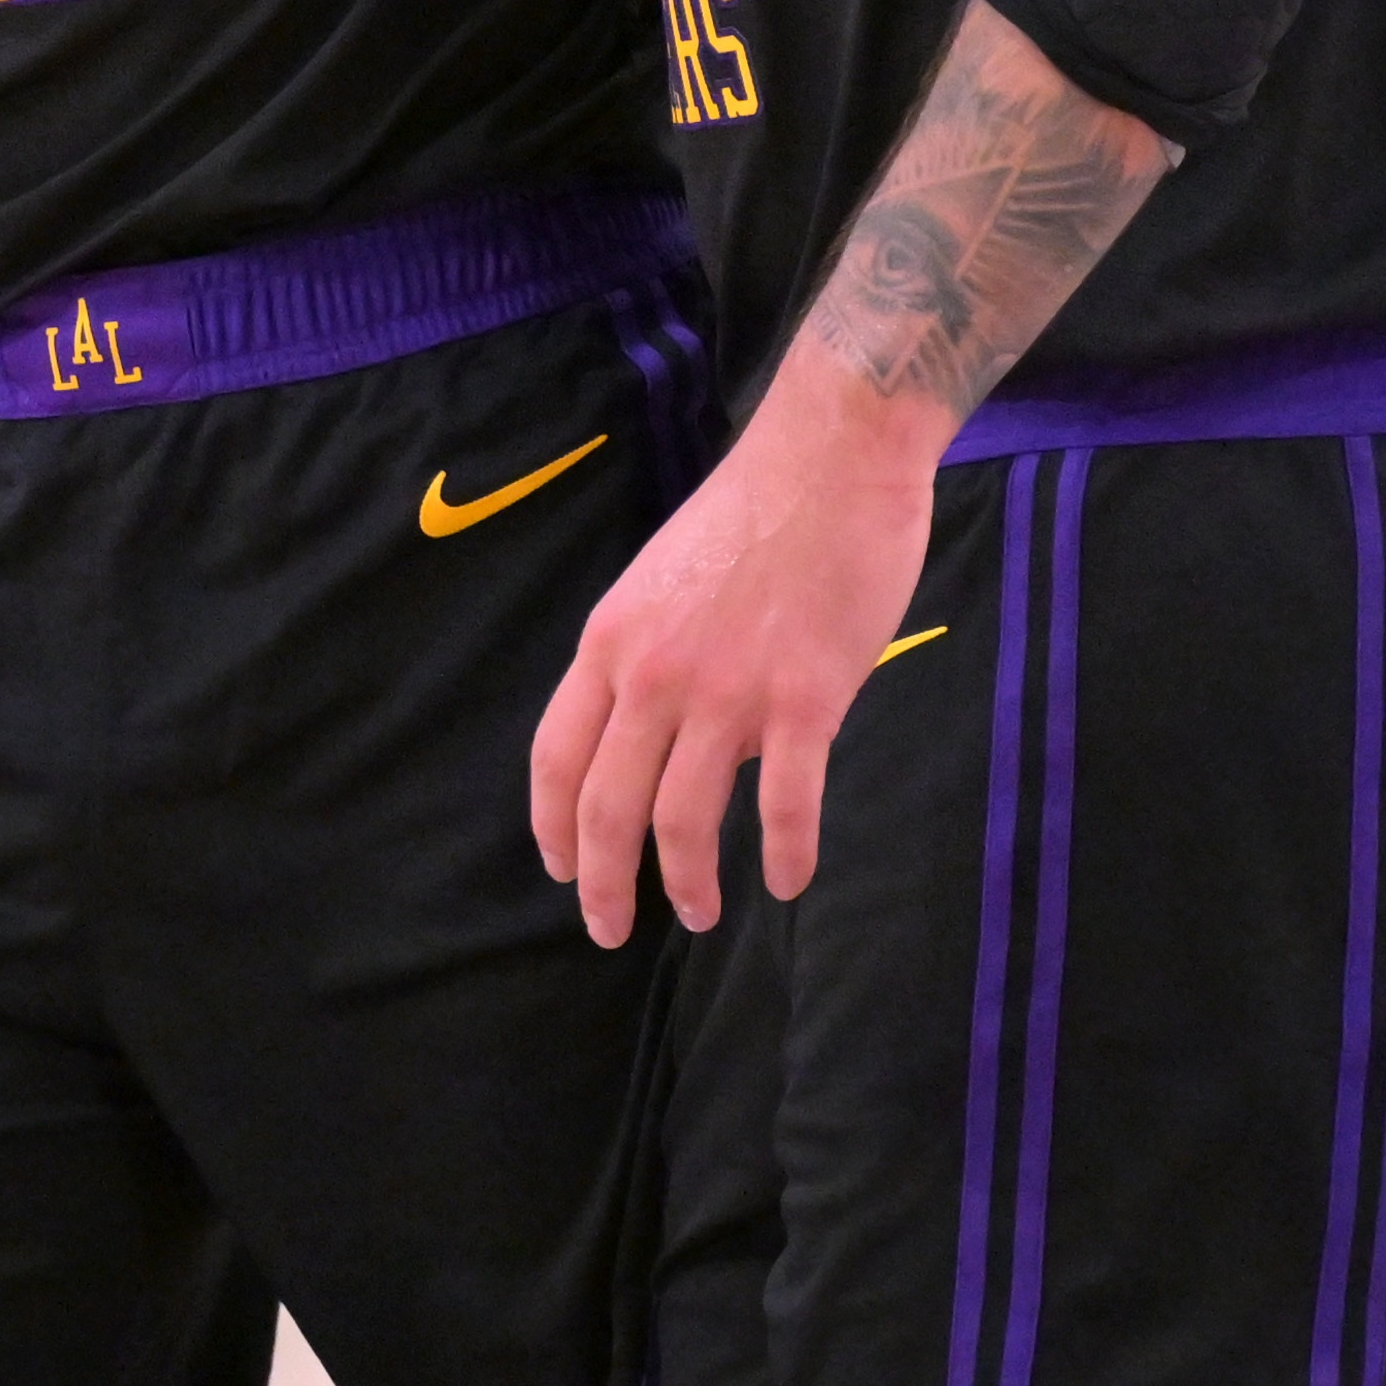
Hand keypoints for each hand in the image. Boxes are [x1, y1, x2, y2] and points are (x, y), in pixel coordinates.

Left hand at [531, 377, 940, 945]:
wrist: (832, 456)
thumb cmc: (754, 510)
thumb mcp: (663, 580)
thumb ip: (652, 658)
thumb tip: (671, 737)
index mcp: (612, 640)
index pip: (556, 755)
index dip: (553, 825)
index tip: (562, 870)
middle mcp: (654, 673)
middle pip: (608, 806)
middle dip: (604, 882)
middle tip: (612, 929)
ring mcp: (727, 690)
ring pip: (684, 819)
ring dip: (687, 883)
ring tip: (700, 913)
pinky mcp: (804, 699)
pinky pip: (785, 805)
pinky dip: (785, 854)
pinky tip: (788, 880)